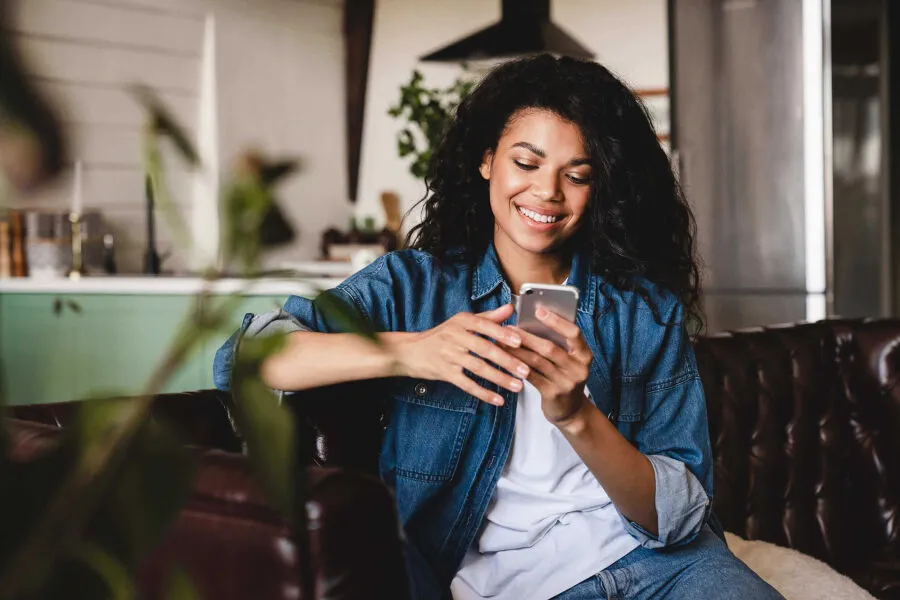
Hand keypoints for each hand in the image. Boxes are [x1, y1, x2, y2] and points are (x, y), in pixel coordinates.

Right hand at [391, 304, 529, 405]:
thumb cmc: (442, 336)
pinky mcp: (445, 373)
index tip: (519, 342)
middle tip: (525, 370)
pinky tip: (498, 399)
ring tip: (517, 385)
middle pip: (484, 349)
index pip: (484, 326)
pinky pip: (467, 384)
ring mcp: (449, 355)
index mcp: (461, 321)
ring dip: (499, 378)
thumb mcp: (462, 322)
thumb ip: (488, 317)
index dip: (502, 334)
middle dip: (507, 360)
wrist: (410, 351)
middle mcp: (454, 336)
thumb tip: (510, 307)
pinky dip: (483, 393)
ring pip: (478, 368)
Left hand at [502, 307, 592, 424]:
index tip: (539, 310)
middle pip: (550, 347)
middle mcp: (579, 368)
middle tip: (509, 328)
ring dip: (517, 350)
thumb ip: (558, 343)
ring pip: (537, 361)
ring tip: (502, 341)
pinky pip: (531, 376)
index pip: (574, 333)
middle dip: (527, 336)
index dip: (556, 321)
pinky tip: (506, 359)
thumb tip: (532, 321)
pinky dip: (517, 366)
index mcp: (585, 355)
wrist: (570, 410)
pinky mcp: (553, 394)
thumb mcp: (569, 360)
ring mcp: (566, 382)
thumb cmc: (564, 376)